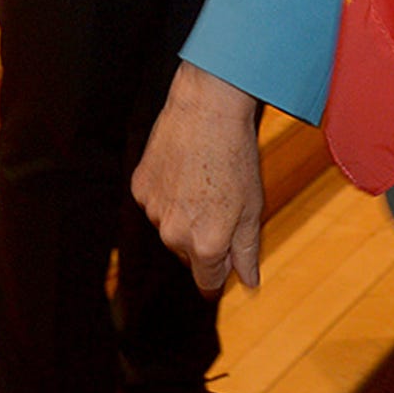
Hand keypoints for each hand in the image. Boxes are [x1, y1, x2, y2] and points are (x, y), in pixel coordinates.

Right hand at [131, 62, 264, 293]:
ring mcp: (153, 210)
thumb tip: (249, 282)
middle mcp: (174, 234)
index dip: (221, 273)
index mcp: (205, 245)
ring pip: (170, 227)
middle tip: (223, 205)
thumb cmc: (236, 157)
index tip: (226, 263)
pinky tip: (183, 170)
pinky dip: (168, 194)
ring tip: (204, 182)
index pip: (208, 281)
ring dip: (185, 216)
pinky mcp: (140, 187)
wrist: (207, 110)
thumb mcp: (253, 208)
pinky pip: (155, 203)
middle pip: (189, 254)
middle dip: (205, 240)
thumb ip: (247, 252)